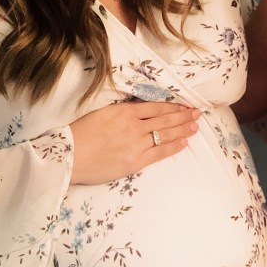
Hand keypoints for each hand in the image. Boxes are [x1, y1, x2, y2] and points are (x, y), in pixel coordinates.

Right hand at [69, 100, 199, 183]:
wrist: (69, 156)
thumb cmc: (80, 135)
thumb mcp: (101, 114)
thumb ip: (122, 114)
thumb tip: (139, 113)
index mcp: (124, 112)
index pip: (155, 107)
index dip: (172, 106)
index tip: (184, 105)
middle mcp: (133, 126)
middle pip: (164, 119)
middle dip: (183, 116)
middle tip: (197, 113)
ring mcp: (136, 144)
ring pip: (165, 135)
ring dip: (182, 130)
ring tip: (195, 127)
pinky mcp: (135, 161)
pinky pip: (159, 152)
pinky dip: (173, 147)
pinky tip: (184, 143)